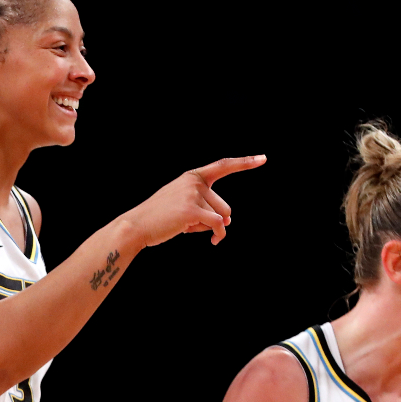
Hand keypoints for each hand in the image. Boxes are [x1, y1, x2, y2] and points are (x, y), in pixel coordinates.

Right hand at [123, 155, 265, 246]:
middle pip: (224, 206)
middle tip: (191, 226)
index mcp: (191, 176)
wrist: (137, 226)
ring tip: (188, 229)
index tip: (263, 158)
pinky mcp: (192, 210)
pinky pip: (218, 225)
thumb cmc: (160, 219)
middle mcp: (193, 181)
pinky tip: (214, 243)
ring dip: (212, 229)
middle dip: (215, 221)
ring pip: (221, 217)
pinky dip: (219, 236)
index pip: (223, 165)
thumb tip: (228, 221)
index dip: (245, 163)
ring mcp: (193, 194)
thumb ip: (206, 208)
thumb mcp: (183, 206)